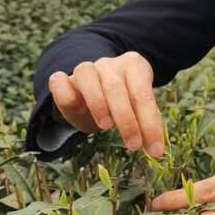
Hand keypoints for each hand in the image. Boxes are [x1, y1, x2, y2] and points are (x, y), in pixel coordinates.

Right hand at [47, 52, 164, 157]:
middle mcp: (109, 64)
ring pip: (87, 77)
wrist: (94, 96)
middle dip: (126, 120)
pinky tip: (76, 109)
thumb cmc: (122, 104)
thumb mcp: (137, 111)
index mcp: (133, 65)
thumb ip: (146, 123)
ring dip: (97, 103)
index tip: (155, 150)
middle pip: (116, 88)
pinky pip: (58, 80)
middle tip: (133, 145)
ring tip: (106, 127)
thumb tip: (156, 150)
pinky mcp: (63, 78)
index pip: (143, 94)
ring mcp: (85, 68)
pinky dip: (64, 94)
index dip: (149, 123)